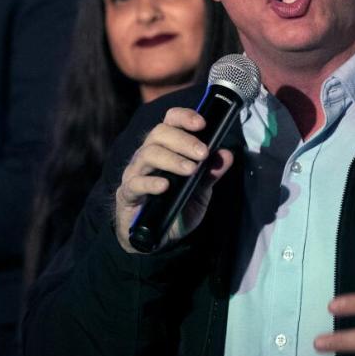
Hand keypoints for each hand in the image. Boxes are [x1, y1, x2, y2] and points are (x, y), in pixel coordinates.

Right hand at [113, 107, 232, 252]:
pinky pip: (136, 183)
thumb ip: (210, 174)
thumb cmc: (176, 208)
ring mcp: (135, 173)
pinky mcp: (127, 193)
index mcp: (165, 148)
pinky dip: (151, 182)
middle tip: (203, 153)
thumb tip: (227, 155)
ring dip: (171, 159)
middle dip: (183, 140)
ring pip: (148, 154)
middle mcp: (147, 155)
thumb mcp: (199, 192)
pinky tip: (165, 186)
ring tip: (190, 170)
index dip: (184, 116)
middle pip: (159, 133)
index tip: (202, 123)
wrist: (156, 239)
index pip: (170, 121)